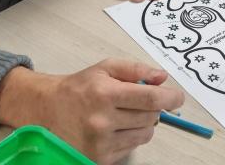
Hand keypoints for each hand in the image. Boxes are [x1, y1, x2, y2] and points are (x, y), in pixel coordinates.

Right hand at [47, 61, 182, 163]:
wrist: (46, 111)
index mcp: (105, 94)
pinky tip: (115, 128)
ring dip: (143, 124)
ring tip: (124, 115)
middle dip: (152, 108)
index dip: (170, 98)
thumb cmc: (79, 88)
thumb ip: (136, 69)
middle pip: (151, 117)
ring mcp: (100, 143)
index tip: (178, 98)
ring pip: (145, 134)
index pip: (151, 98)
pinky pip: (131, 147)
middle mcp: (102, 121)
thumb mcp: (105, 68)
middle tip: (138, 101)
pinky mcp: (99, 159)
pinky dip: (130, 137)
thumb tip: (162, 77)